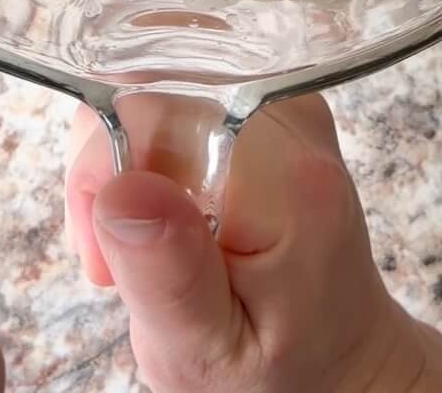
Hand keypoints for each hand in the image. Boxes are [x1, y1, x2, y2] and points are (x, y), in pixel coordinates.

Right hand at [66, 92, 441, 392]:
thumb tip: (118, 187)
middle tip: (118, 257)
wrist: (340, 356)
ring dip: (122, 157)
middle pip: (143, 80)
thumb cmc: (276, 365)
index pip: (147, 105)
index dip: (101, 168)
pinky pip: (170, 88)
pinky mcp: (263, 93)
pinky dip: (146, 145)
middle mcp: (291, 112)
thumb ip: (167, 272)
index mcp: (283, 172)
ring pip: (147, 77)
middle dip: (105, 163)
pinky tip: (162, 206)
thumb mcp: (208, 350)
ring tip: (141, 240)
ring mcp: (281, 95)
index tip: (104, 255)